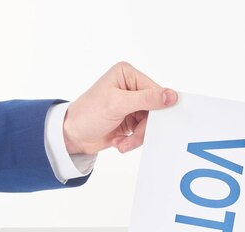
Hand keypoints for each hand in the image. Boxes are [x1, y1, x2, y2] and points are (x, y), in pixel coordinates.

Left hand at [63, 62, 177, 154]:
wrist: (73, 136)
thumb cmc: (88, 114)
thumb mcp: (117, 104)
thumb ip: (146, 99)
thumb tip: (171, 96)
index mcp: (128, 75)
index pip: (155, 91)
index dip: (157, 109)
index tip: (155, 124)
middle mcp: (132, 87)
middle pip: (155, 109)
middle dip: (144, 127)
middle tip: (133, 137)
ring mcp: (132, 104)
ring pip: (150, 123)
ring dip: (137, 137)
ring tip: (122, 143)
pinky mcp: (131, 119)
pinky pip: (144, 132)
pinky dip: (133, 140)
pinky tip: (120, 142)